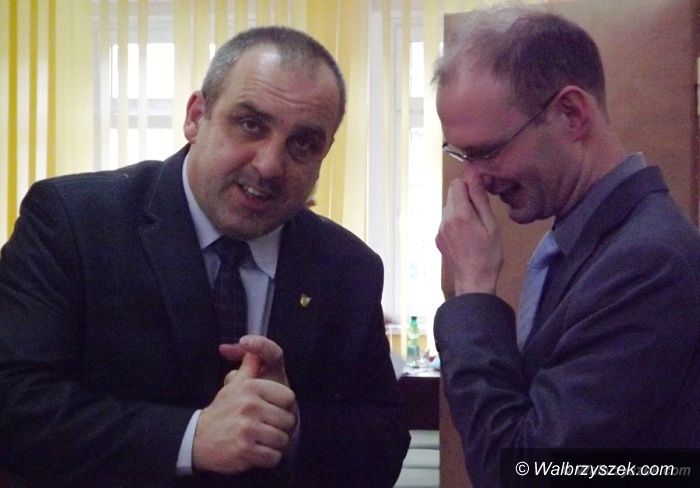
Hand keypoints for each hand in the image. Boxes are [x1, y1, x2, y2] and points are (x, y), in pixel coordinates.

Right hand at [191, 337, 296, 474]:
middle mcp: (250, 406)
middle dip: (282, 426)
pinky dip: (269, 458)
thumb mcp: (236, 384)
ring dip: (276, 443)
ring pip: (283, 440)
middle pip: (289, 420)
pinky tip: (258, 451)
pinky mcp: (245, 450)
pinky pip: (274, 457)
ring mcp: (247, 428)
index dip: (285, 405)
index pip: (289, 397)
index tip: (276, 409)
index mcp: (251, 387)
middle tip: (269, 426)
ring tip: (263, 439)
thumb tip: (250, 344)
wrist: (198, 438)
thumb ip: (250, 364)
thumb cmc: (223, 409)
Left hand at [436, 175, 502, 294]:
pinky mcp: (437, 238)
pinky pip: (446, 221)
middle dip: (465, 198)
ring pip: (448, 208)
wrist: (474, 281)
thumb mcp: (491, 225)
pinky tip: (466, 237)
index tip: (479, 196)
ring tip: (474, 228)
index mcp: (459, 214)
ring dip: (460, 210)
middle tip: (479, 214)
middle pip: (451, 195)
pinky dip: (455, 222)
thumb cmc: (489, 254)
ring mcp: (439, 229)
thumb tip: (473, 175)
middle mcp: (445, 219)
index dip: (469, 185)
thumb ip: (480, 199)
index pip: (456, 183)